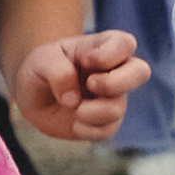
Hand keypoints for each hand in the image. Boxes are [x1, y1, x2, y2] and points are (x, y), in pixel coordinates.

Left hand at [12, 29, 147, 143]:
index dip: (109, 54)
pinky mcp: (106, 122)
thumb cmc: (41, 70)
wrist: (33, 97)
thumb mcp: (40, 61)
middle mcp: (115, 72)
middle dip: (116, 82)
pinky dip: (87, 129)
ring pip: (118, 108)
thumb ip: (56, 71)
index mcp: (102, 48)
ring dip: (91, 111)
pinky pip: (108, 130)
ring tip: (74, 109)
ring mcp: (113, 98)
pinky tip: (74, 123)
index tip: (84, 60)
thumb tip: (74, 100)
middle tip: (91, 84)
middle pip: (141, 72)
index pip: (125, 44)